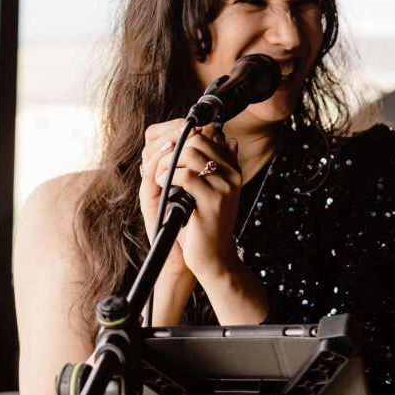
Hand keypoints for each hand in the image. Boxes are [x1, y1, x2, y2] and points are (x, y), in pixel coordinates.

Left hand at [141, 120, 243, 283]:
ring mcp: (224, 187)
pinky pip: (186, 176)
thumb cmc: (209, 224)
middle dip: (173, 150)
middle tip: (163, 167)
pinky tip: (162, 185)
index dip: (182, 143)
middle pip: (198, 141)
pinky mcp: (212, 201)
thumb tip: (230, 141)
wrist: (214, 256)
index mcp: (234, 170)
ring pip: (190, 154)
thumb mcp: (219, 192)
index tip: (169, 157)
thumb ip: (223, 167)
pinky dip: (168, 177)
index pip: (208, 138)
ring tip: (161, 177)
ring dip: (167, 163)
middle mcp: (233, 175)